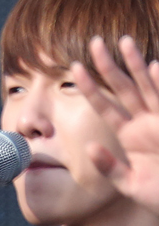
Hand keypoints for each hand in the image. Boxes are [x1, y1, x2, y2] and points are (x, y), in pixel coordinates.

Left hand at [72, 35, 158, 214]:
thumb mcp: (129, 184)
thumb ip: (108, 167)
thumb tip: (89, 148)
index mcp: (129, 135)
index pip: (104, 106)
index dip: (90, 87)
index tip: (74, 68)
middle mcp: (144, 122)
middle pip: (123, 88)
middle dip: (109, 65)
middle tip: (94, 42)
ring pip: (146, 86)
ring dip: (136, 64)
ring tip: (124, 41)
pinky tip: (154, 66)